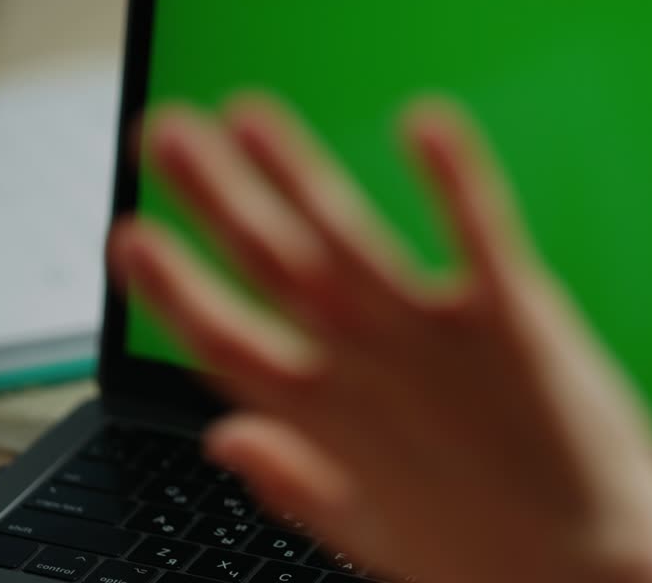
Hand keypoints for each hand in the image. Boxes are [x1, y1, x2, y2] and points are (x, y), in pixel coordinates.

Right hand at [109, 95, 651, 582]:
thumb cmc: (493, 567)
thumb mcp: (368, 539)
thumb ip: (292, 482)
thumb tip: (225, 440)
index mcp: (329, 425)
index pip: (224, 341)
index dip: (170, 286)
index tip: (130, 233)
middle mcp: (370, 373)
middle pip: (273, 268)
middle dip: (213, 195)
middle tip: (164, 131)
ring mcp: (441, 343)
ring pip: (348, 239)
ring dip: (296, 170)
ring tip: (249, 114)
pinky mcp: (521, 322)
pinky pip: (479, 233)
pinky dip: (453, 176)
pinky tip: (424, 122)